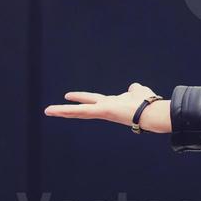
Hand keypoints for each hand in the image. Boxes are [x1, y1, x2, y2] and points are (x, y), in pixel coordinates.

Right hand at [44, 83, 170, 133]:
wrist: (152, 112)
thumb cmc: (148, 103)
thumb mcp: (139, 92)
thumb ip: (135, 90)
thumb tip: (133, 87)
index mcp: (113, 104)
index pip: (96, 102)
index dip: (85, 100)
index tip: (74, 97)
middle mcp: (105, 109)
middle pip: (84, 109)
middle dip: (70, 108)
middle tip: (54, 109)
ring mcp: (102, 111)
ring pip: (80, 112)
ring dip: (63, 111)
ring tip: (48, 111)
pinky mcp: (101, 111)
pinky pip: (81, 111)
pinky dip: (66, 110)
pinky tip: (52, 111)